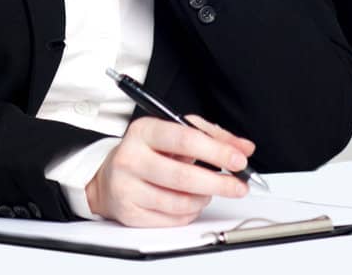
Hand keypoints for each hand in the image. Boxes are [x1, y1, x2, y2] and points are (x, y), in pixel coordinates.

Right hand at [85, 115, 255, 226]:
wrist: (108, 176)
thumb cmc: (147, 151)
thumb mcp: (174, 132)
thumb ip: (211, 136)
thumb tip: (243, 148)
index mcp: (143, 131)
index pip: (185, 139)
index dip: (216, 151)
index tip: (239, 160)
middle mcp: (131, 158)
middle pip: (184, 176)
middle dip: (219, 183)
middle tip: (239, 186)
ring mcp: (128, 187)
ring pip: (181, 202)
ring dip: (204, 198)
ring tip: (206, 190)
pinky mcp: (130, 213)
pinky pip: (173, 219)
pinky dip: (189, 212)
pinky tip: (188, 201)